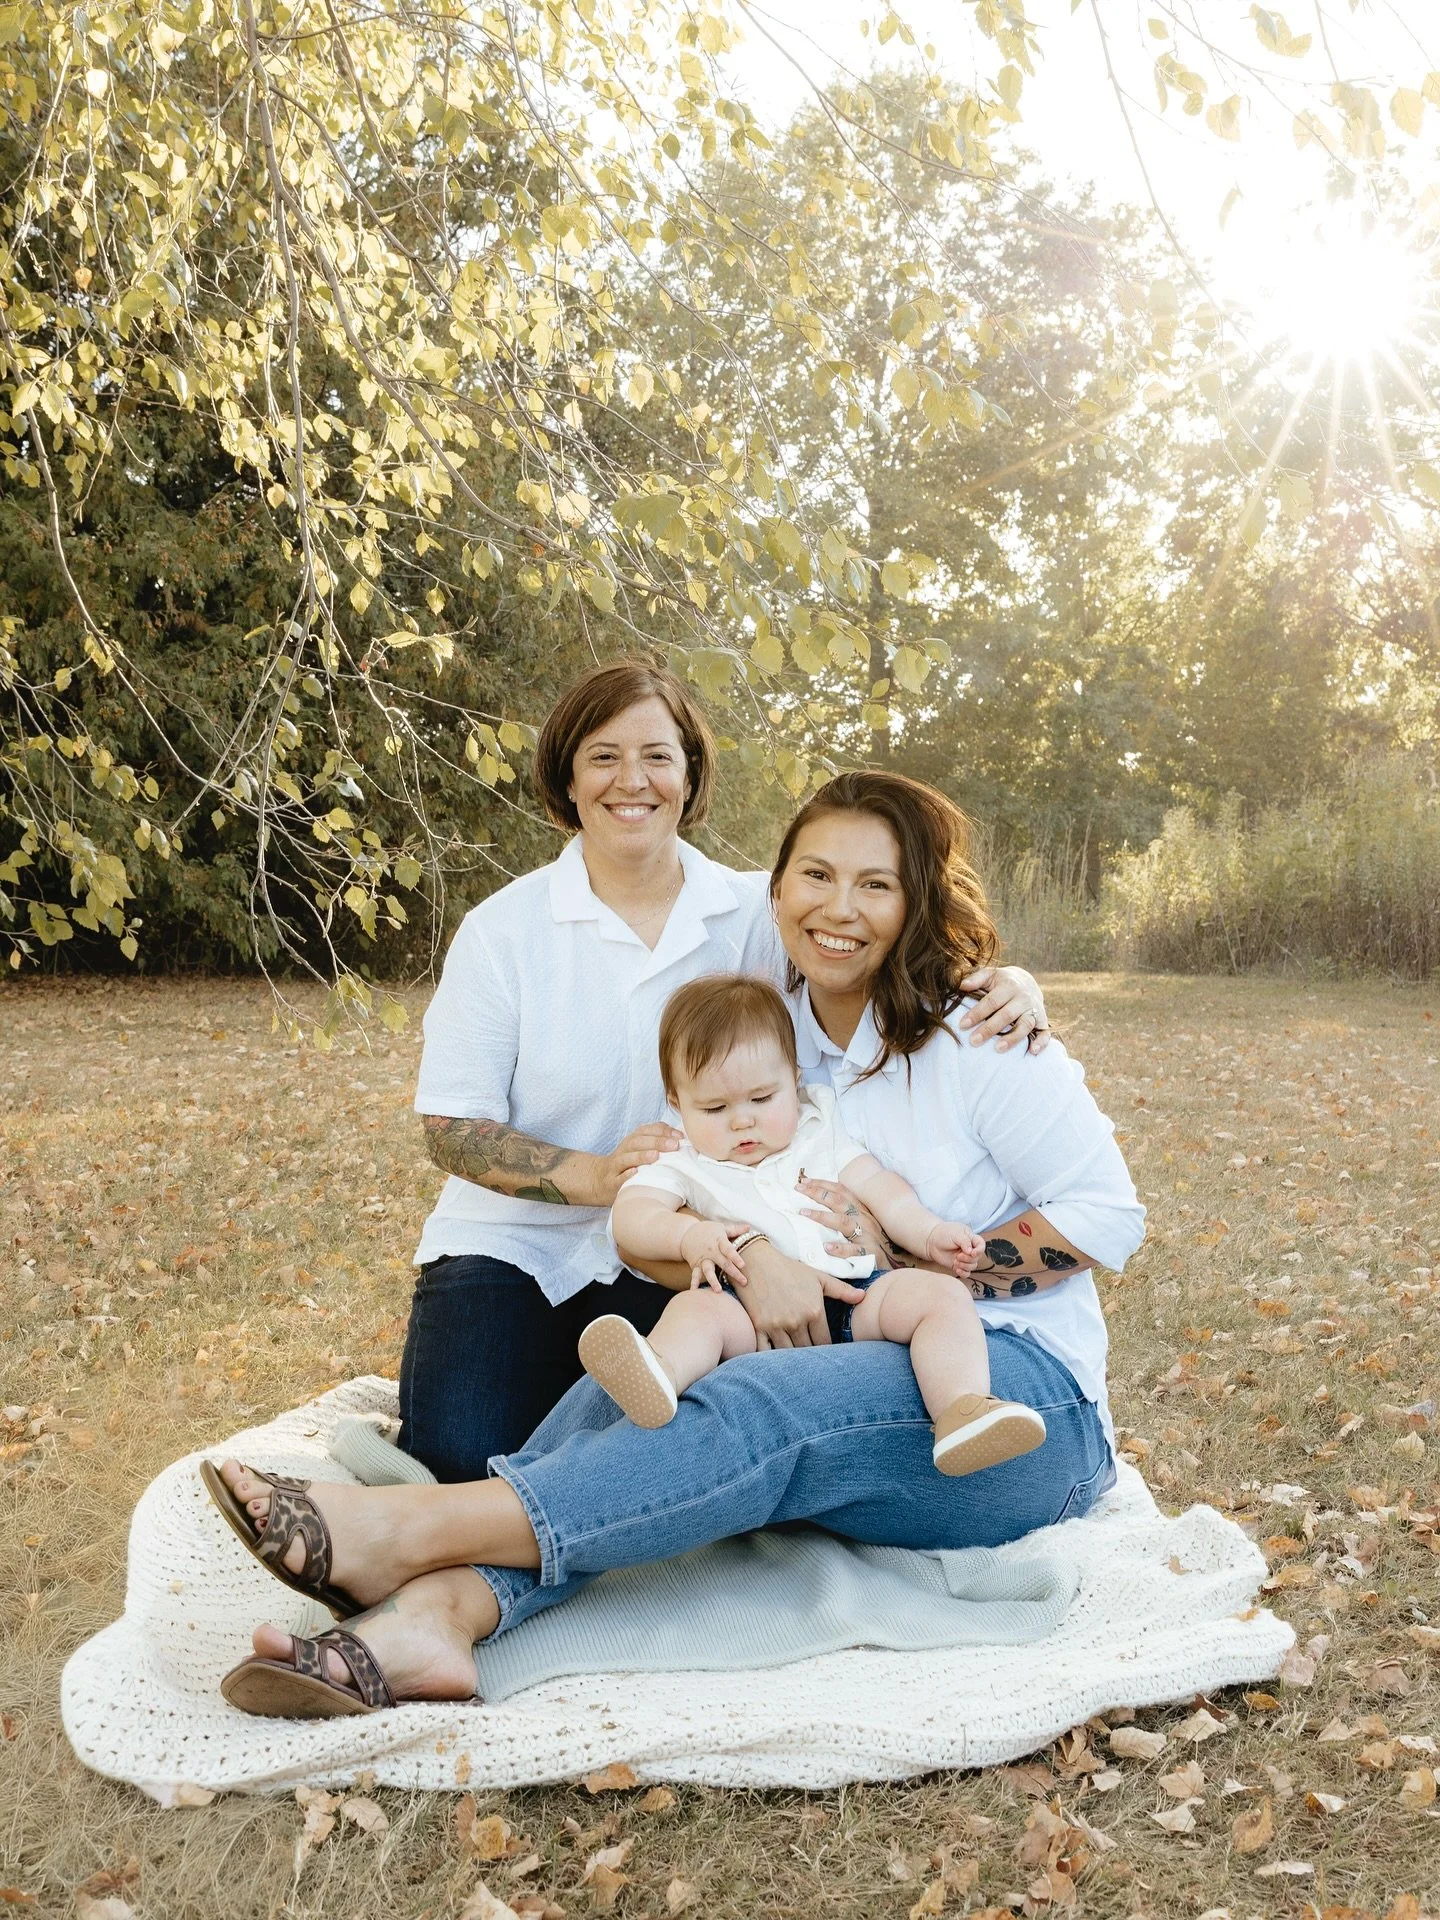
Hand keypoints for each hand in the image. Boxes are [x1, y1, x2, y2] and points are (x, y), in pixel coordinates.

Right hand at [581, 1122, 683, 1206]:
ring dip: (641, 1156)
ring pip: (626, 1158)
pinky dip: (626, 1175)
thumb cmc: (628, 1165)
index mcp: (633, 1140)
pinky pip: (618, 1178)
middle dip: (656, 1142)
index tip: (680, 1137)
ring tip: (656, 1156)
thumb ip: (657, 1141)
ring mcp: (616, 1166)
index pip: (647, 1130)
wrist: (599, 1180)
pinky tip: (635, 1173)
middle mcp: (624, 1150)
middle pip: (637, 1142)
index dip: (663, 1131)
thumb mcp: (640, 1149)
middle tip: (674, 1146)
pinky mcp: (611, 1182)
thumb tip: (681, 1139)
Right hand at [678, 1220, 750, 1291]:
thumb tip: (749, 1227)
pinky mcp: (695, 1265)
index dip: (735, 1257)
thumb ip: (735, 1229)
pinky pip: (695, 1275)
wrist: (686, 1233)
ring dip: (713, 1280)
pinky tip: (694, 1291)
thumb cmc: (708, 1231)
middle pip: (723, 1263)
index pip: (728, 1249)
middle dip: (733, 1273)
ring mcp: (703, 1259)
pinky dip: (694, 1283)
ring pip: (708, 1270)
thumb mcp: (721, 1228)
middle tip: (744, 1282)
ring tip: (718, 1290)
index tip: (743, 1265)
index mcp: (719, 1241)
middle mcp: (711, 1251)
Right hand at [735, 1241, 865, 1349]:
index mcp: (814, 1310)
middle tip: (813, 1360)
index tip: (826, 1352)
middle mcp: (796, 1321)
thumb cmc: (789, 1269)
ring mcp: (776, 1325)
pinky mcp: (759, 1327)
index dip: (827, 1349)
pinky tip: (775, 1358)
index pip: (825, 1342)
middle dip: (811, 1356)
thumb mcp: (818, 1277)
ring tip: (796, 1362)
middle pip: (807, 1351)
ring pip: (788, 1354)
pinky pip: (765, 1351)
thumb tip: (864, 1297)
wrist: (756, 1261)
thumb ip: (842, 1290)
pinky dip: (771, 1357)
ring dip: (792, 1358)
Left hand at [796, 1176, 891, 1266]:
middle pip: (838, 1201)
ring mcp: (868, 1236)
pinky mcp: (871, 1255)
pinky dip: (841, 1248)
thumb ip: (847, 1214)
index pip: (840, 1191)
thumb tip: (822, 1203)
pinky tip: (827, 1247)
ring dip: (822, 1216)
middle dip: (817, 1193)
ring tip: (803, 1213)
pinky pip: (855, 1251)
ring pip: (843, 1222)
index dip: (821, 1184)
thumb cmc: (878, 1244)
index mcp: (862, 1210)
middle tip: (797, 1189)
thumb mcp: (865, 1224)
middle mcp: (865, 1219)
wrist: (902, 1265)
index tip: (802, 1181)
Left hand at [925, 1220, 986, 1277]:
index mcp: (971, 1239)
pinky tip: (957, 1269)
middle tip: (958, 1256)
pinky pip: (966, 1273)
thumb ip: (965, 1242)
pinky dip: (963, 1273)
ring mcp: (964, 1258)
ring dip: (965, 1266)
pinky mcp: (958, 1265)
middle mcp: (970, 1249)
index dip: (979, 1250)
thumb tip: (971, 1252)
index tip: (972, 1253)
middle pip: (977, 1258)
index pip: (981, 1245)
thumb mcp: (956, 1233)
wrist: (931, 1241)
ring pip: (972, 1266)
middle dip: (969, 1259)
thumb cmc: (944, 1233)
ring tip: (956, 1261)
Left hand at [958, 965, 1049, 1052]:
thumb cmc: (1002, 982)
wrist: (1027, 981)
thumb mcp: (990, 975)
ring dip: (1013, 1038)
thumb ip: (976, 979)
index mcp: (1009, 986)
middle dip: (990, 1028)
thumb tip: (961, 985)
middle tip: (974, 1041)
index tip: (962, 1025)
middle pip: (1007, 1015)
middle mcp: (1023, 998)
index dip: (977, 1013)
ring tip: (998, 1049)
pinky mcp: (1042, 1021)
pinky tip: (1032, 1052)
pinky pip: (1045, 1033)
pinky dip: (1041, 1043)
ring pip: (1025, 1024)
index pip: (992, 1001)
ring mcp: (1034, 1010)